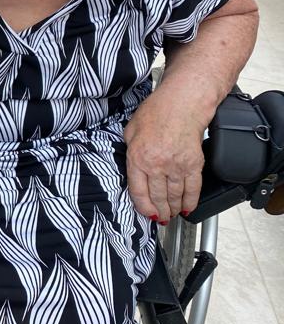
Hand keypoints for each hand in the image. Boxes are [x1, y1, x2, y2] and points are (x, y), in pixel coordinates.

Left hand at [124, 93, 206, 224]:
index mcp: (137, 159)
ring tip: (171, 215)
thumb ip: (130, 153)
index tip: (146, 214)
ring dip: (173, 209)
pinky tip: (187, 208)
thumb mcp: (130, 132)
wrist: (182, 104)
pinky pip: (193, 189)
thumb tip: (133, 169)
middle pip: (158, 197)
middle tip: (160, 218)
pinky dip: (191, 201)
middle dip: (159, 212)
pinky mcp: (194, 164)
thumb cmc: (155, 113)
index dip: (143, 207)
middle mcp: (157, 165)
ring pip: (175, 196)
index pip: (138, 192)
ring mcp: (177, 166)